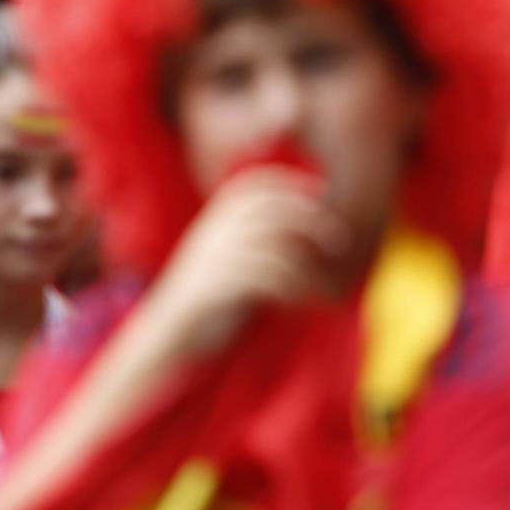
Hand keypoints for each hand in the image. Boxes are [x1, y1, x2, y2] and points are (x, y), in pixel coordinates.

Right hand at [146, 168, 350, 356]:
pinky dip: (294, 289)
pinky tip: (303, 301)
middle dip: (312, 221)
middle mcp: (216, 228)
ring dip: (311, 271)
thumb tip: (306, 219)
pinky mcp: (219, 283)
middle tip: (339, 241)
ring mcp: (217, 254)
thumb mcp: (226, 251)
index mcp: (216, 215)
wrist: (169, 325)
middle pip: (275, 211)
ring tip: (328, 290)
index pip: (258, 184)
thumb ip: (255, 233)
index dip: (292, 185)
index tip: (321, 192)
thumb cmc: (208, 291)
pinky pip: (270, 279)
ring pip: (279, 249)